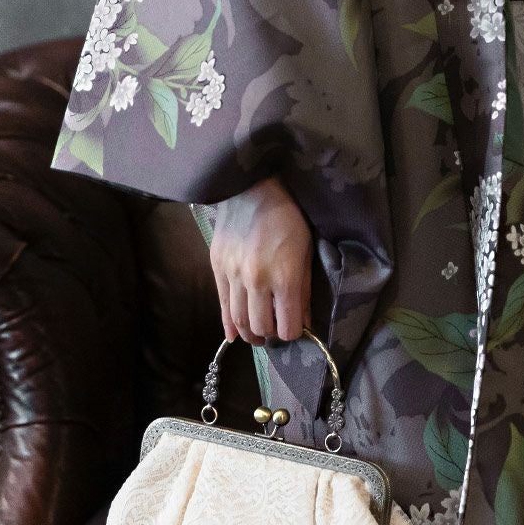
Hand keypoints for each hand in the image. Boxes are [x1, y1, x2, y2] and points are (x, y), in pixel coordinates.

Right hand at [207, 176, 313, 345]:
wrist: (253, 189)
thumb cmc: (288, 217)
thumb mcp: (306, 251)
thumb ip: (304, 290)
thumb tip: (303, 323)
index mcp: (285, 277)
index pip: (287, 327)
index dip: (293, 333)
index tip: (295, 328)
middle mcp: (257, 281)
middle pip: (261, 328)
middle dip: (271, 336)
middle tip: (276, 332)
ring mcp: (234, 276)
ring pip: (239, 322)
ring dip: (250, 334)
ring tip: (258, 334)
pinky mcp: (217, 269)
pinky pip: (222, 306)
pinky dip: (228, 325)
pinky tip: (234, 335)